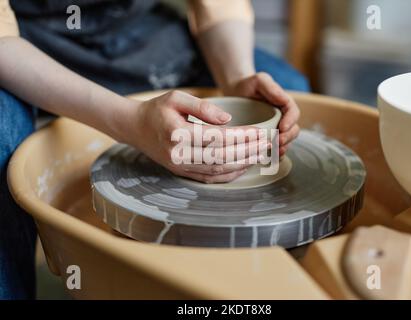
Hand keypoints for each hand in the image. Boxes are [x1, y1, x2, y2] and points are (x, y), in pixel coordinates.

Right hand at [121, 90, 267, 182]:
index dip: (242, 137)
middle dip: (247, 151)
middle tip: (267, 144)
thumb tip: (228, 120)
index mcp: (178, 134)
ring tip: (260, 155)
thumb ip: (203, 108)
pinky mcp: (182, 172)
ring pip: (218, 170)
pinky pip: (209, 178)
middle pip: (221, 157)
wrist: (135, 128)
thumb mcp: (177, 98)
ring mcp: (180, 167)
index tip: (260, 132)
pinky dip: (229, 175)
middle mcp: (179, 155)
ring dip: (242, 164)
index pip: (218, 138)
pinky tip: (244, 167)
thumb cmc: (157, 110)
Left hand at [224, 72, 299, 155]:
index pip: (294, 113)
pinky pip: (275, 148)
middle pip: (293, 130)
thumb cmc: (248, 85)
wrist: (235, 94)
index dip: (290, 121)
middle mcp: (283, 118)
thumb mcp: (260, 80)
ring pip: (286, 141)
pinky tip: (270, 157)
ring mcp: (276, 129)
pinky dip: (275, 154)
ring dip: (283, 147)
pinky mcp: (267, 138)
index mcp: (284, 104)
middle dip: (287, 137)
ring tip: (276, 151)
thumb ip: (271, 87)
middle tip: (278, 142)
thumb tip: (284, 100)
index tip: (282, 128)